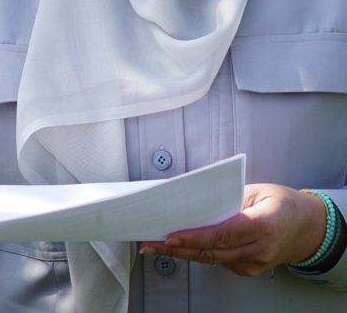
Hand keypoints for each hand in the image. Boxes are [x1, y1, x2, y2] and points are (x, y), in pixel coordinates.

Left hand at [140, 184, 327, 275]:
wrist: (308, 227)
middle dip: (178, 249)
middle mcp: (260, 249)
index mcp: (263, 225)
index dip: (195, 237)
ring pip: (212, 260)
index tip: (171, 237)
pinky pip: (219, 262)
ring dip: (183, 253)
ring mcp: (255, 263)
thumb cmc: (282, 204)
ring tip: (156, 245)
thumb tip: (193, 201)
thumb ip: (226, 198)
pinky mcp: (250, 269)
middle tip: (151, 243)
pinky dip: (199, 254)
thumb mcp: (257, 190)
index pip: (223, 234)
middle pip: (213, 252)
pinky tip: (179, 248)